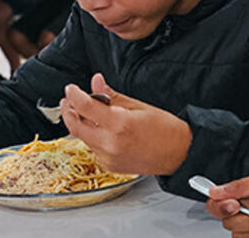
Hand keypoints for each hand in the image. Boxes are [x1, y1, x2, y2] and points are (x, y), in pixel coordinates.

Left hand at [61, 73, 192, 174]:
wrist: (179, 153)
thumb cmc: (166, 130)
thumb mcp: (139, 106)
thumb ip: (113, 96)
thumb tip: (97, 83)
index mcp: (119, 124)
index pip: (85, 106)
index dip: (74, 95)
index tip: (71, 89)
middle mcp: (110, 143)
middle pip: (75, 125)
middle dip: (68, 111)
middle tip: (68, 100)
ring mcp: (109, 157)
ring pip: (83, 138)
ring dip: (80, 123)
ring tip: (84, 112)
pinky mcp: (110, 166)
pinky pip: (93, 148)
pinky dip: (92, 137)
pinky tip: (100, 129)